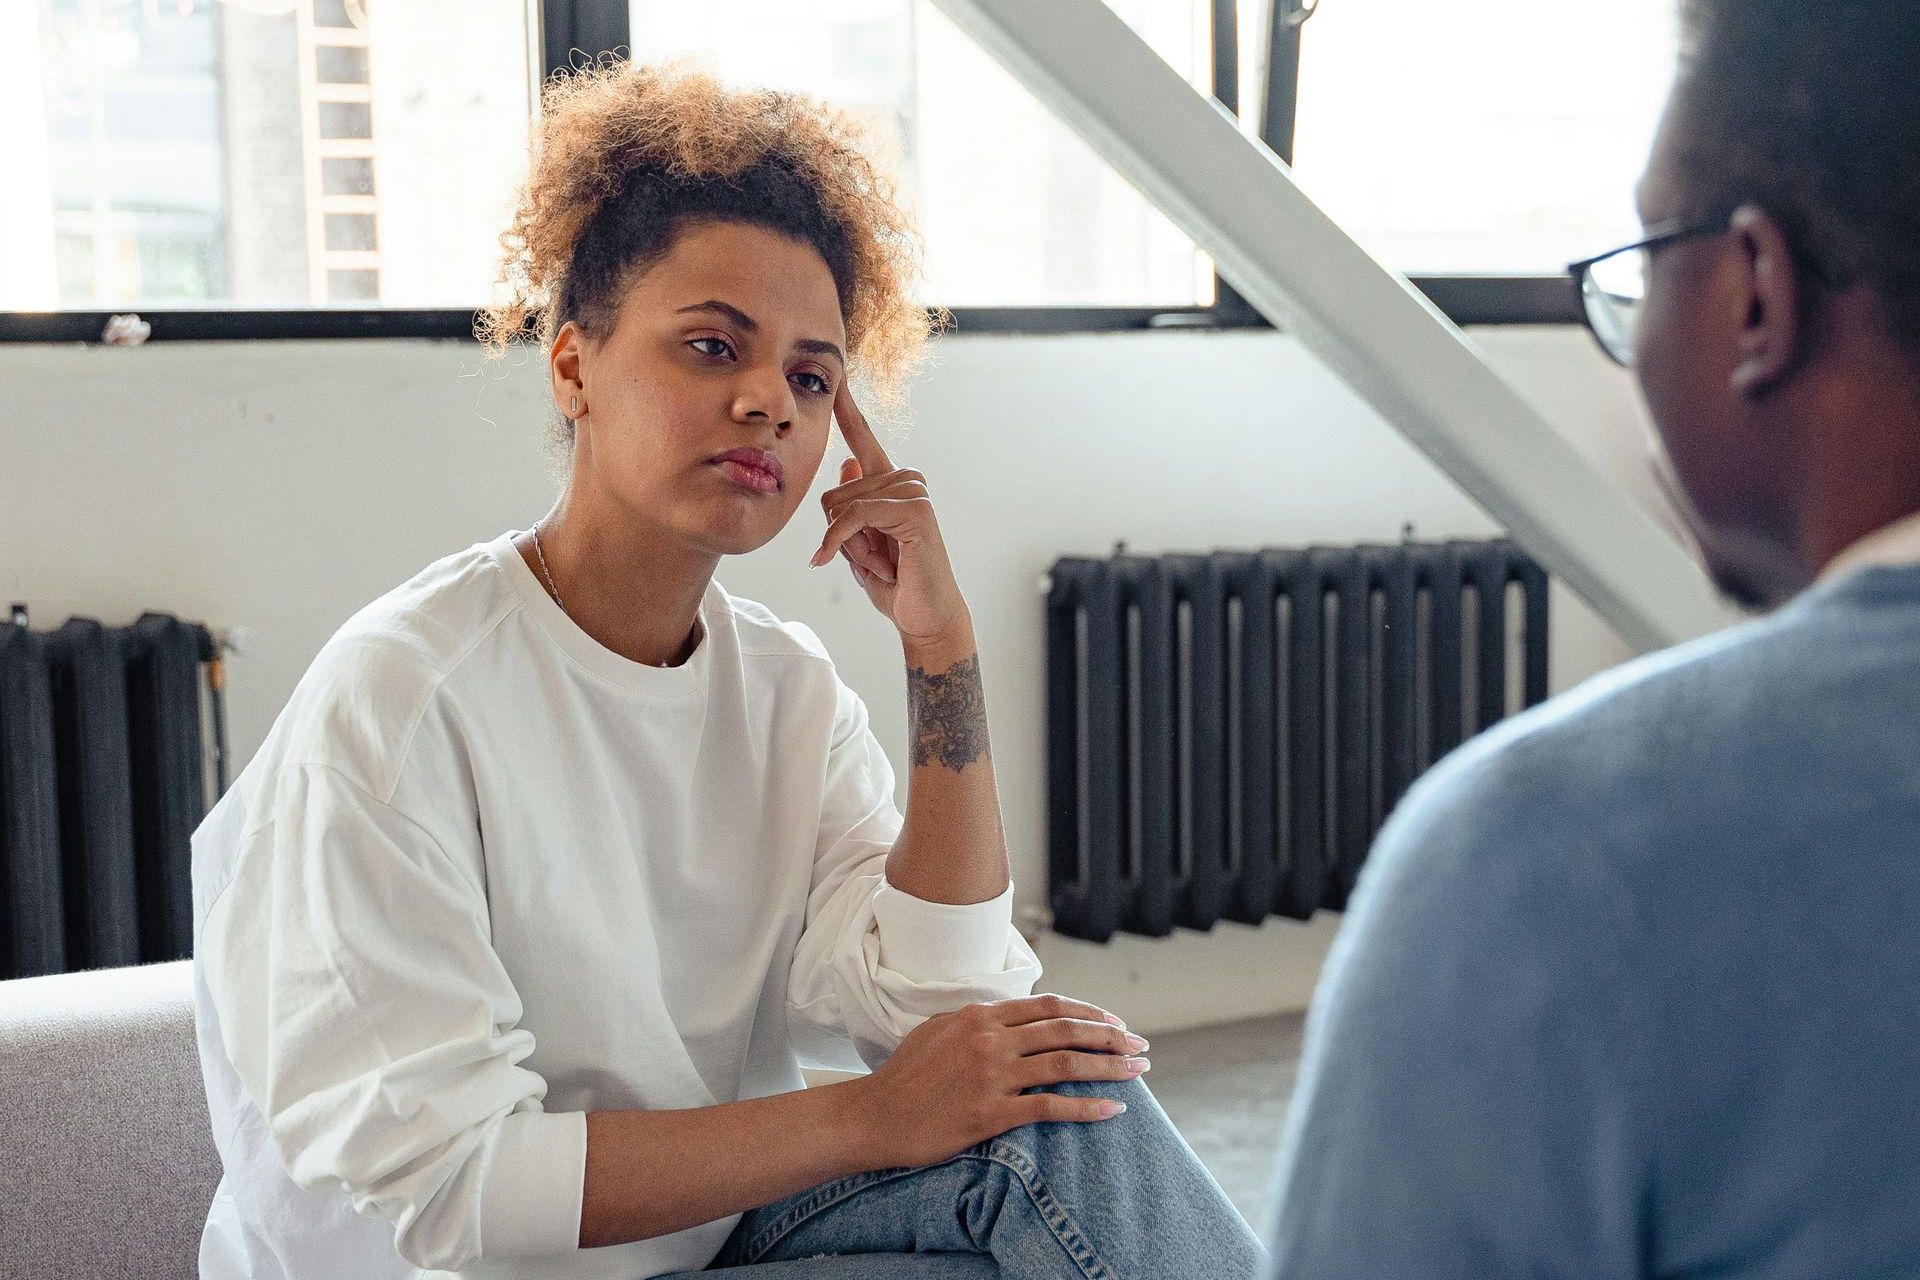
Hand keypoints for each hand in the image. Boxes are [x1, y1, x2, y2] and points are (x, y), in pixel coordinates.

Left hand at [812, 382, 969, 645]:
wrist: (925, 618)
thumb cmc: (895, 584)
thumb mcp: (860, 543)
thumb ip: (850, 507)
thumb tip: (846, 462)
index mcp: (890, 485)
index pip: (863, 438)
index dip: (847, 409)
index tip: (836, 376)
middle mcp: (905, 481)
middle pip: (834, 491)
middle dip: (838, 534)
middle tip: (871, 561)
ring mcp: (913, 492)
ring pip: (842, 505)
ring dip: (847, 545)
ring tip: (880, 565)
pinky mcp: (915, 509)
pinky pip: (854, 515)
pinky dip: (838, 541)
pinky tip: (828, 561)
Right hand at [849, 994, 1149, 1168]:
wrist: (874, 1117)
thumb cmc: (904, 1076)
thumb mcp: (938, 1030)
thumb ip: (977, 1021)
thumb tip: (1010, 1017)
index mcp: (980, 1016)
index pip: (1049, 1006)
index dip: (1089, 1012)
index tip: (1115, 1023)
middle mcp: (991, 1039)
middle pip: (1066, 1030)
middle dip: (1111, 1036)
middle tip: (1140, 1046)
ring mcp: (992, 1076)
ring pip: (1066, 1064)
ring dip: (1110, 1067)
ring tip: (1138, 1072)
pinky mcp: (990, 1113)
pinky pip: (1050, 1107)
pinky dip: (1087, 1108)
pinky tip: (1112, 1110)